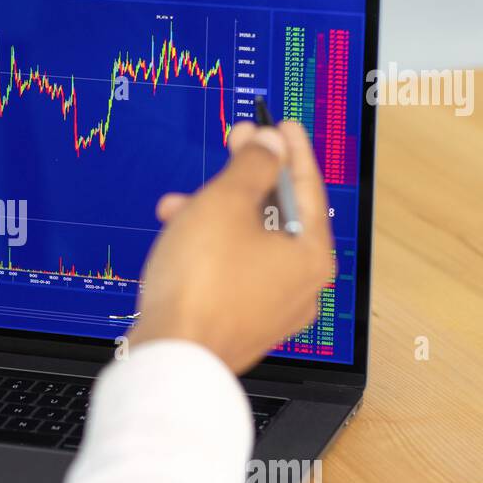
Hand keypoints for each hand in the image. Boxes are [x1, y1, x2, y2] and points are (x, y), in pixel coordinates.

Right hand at [125, 120, 334, 373]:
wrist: (170, 356)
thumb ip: (252, 166)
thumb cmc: (200, 285)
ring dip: (217, 217)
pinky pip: (232, 275)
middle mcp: (301, 288)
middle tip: (231, 149)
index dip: (290, 149)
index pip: (308, 187)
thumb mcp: (225, 203)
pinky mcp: (240, 327)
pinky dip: (211, 251)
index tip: (280, 126)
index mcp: (311, 256)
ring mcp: (271, 312)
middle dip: (245, 182)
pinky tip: (180, 241)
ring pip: (249, 247)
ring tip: (180, 205)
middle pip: (279, 218)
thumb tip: (269, 147)